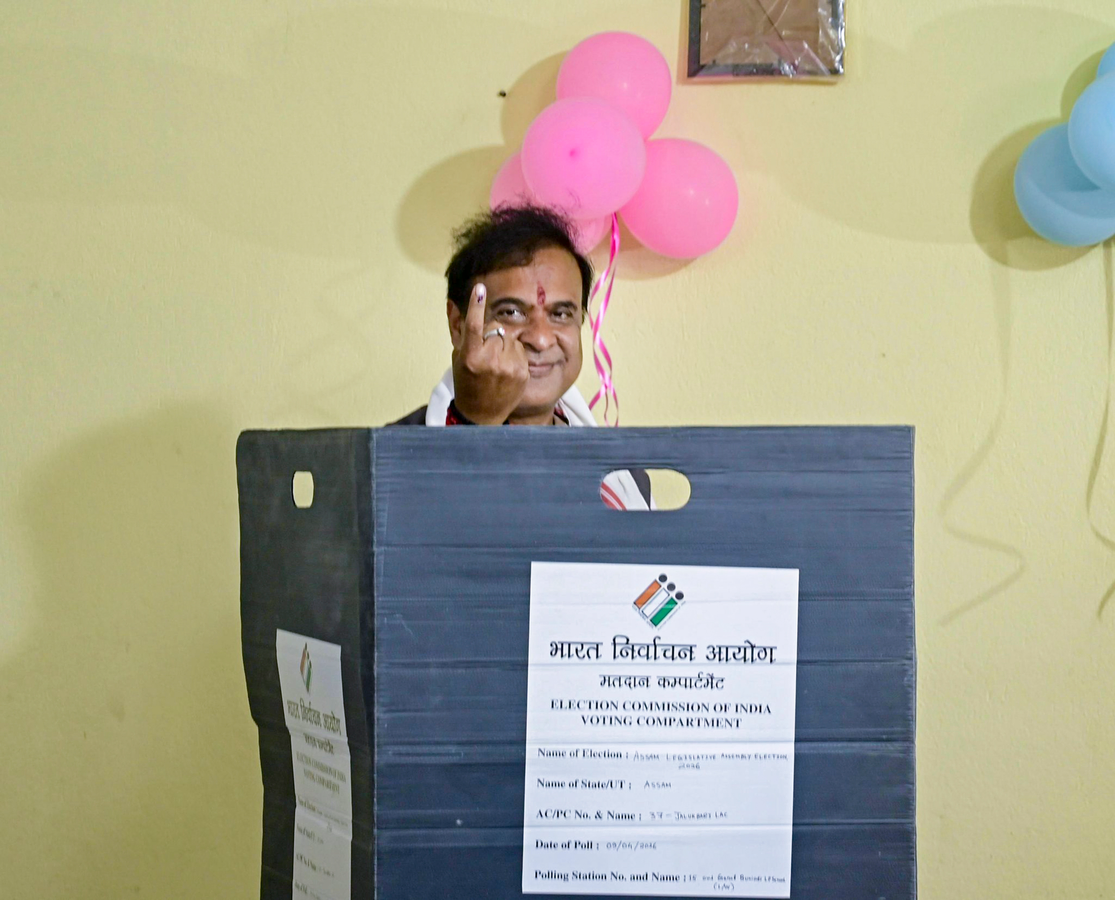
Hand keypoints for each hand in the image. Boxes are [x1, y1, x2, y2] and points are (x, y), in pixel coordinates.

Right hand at [451, 283, 528, 423]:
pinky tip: (506, 368)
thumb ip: (459, 331)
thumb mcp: (458, 357)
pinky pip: (520, 350)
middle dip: (492, 334)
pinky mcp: (522, 373)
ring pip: (510, 338)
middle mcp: (490, 361)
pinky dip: (514, 354)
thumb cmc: (466, 381)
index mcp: (470, 357)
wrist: (482, 413)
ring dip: (504, 344)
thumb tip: (452, 303)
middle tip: (486, 351)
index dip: (476, 305)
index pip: (474, 325)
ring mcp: (509, 367)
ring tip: (496, 361)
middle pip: (496, 329)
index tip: (480, 288)